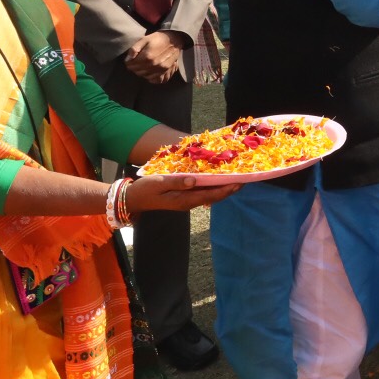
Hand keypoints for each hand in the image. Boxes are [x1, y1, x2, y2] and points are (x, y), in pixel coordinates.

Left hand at [123, 31, 183, 83]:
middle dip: (134, 68)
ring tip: (142, 66)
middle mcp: (154, 65)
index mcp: (147, 56)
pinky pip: (155, 80)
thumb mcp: (144, 39)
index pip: (131, 65)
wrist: (174, 39)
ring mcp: (160, 69)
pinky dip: (150, 77)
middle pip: (137, 71)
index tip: (129, 60)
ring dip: (141, 72)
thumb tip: (127, 59)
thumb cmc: (157, 39)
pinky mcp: (165, 71)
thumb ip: (134, 49)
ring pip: (145, 76)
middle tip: (135, 63)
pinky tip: (149, 72)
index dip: (128, 63)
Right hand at [126, 173, 243, 213]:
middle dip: (229, 188)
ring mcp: (186, 200)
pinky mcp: (183, 197)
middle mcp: (188, 202)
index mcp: (184, 200)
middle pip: (213, 196)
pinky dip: (212, 185)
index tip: (239, 183)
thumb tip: (194, 180)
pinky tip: (217, 178)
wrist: (133, 199)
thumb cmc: (145, 190)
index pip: (210, 195)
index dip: (225, 190)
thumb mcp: (159, 183)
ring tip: (236, 177)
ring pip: (209, 194)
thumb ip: (177, 182)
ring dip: (222, 187)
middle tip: (245, 178)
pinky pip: (202, 192)